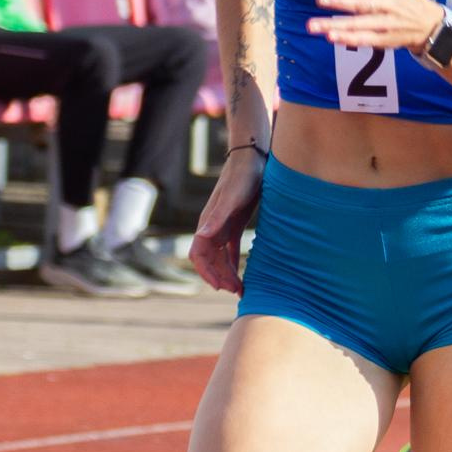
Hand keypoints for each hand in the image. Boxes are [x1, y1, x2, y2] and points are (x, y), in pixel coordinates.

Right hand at [189, 144, 265, 293]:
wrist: (252, 159)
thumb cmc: (242, 177)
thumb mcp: (232, 197)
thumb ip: (217, 217)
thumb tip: (201, 236)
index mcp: (207, 223)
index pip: (199, 255)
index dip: (207, 272)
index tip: (221, 287)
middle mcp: (211, 227)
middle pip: (209, 260)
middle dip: (219, 277)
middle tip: (237, 292)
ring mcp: (222, 226)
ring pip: (219, 258)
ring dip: (226, 274)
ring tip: (240, 289)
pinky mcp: (234, 224)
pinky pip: (228, 250)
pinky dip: (232, 264)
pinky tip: (242, 275)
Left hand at [310, 0, 438, 50]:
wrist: (428, 24)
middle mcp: (389, 5)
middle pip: (363, 5)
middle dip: (341, 4)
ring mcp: (386, 24)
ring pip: (360, 26)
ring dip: (337, 26)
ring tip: (313, 26)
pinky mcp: (383, 40)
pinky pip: (364, 40)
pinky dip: (348, 40)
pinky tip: (331, 37)